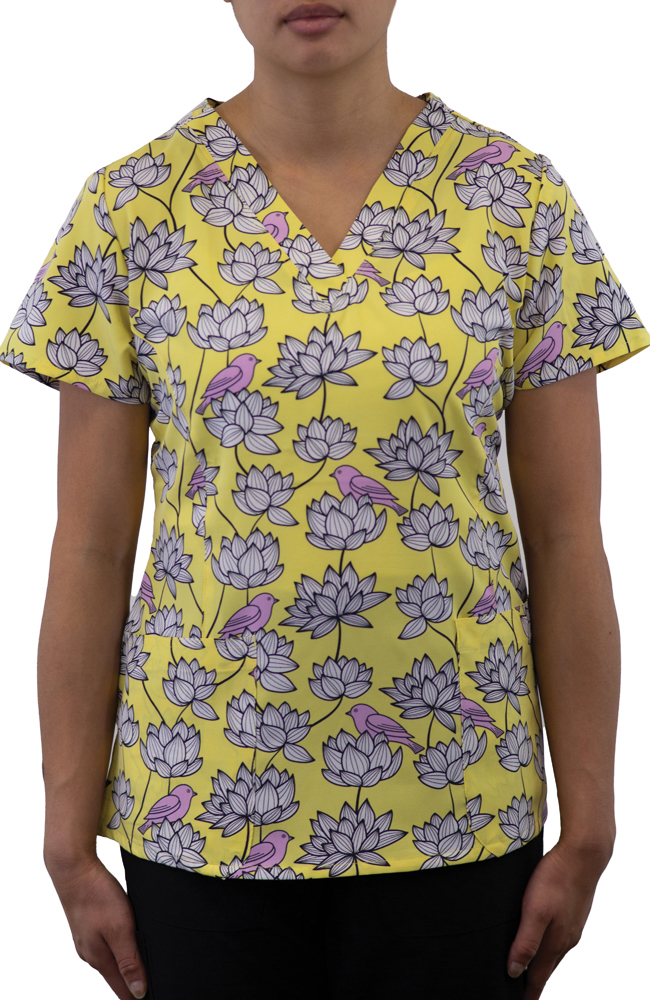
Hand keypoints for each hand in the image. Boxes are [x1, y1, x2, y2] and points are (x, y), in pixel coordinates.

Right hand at [45, 853, 147, 998]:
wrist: (74, 869)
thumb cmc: (97, 896)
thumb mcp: (120, 929)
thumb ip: (129, 961)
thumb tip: (138, 992)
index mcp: (98, 958)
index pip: (120, 987)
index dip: (135, 995)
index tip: (149, 997)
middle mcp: (90, 952)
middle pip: (115, 975)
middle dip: (131, 982)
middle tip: (149, 985)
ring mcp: (86, 938)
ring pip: (110, 958)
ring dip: (125, 964)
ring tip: (141, 969)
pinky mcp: (87, 925)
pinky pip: (105, 943)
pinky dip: (117, 948)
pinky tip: (125, 942)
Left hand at [506, 837, 612, 998]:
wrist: (583, 854)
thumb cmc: (556, 879)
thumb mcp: (534, 910)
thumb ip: (526, 942)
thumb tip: (514, 971)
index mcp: (556, 942)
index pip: (539, 977)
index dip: (528, 993)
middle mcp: (567, 939)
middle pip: (547, 968)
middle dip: (533, 982)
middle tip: (521, 993)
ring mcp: (572, 926)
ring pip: (553, 952)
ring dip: (540, 964)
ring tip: (527, 971)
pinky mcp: (572, 913)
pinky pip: (558, 938)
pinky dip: (547, 947)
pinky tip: (541, 940)